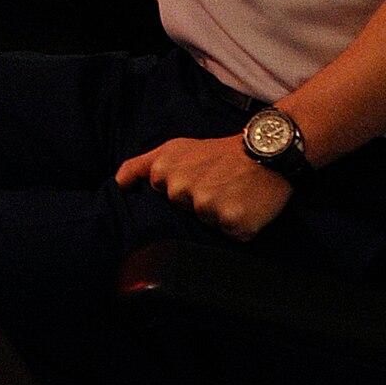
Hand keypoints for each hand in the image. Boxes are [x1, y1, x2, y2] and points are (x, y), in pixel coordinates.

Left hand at [114, 135, 292, 242]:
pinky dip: (239, 225)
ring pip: (206, 225)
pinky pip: (230, 235)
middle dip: (199, 203)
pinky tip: (245, 205)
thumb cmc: (218, 152)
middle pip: (183, 213)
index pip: (162, 198)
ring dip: (219, 214)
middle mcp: (181, 190)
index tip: (196, 177)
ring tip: (232, 193)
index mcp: (163, 171)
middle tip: (217, 184)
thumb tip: (118, 185)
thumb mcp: (174, 149)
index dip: (181, 190)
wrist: (267, 150)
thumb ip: (141, 166)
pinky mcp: (233, 223)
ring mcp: (207, 207)